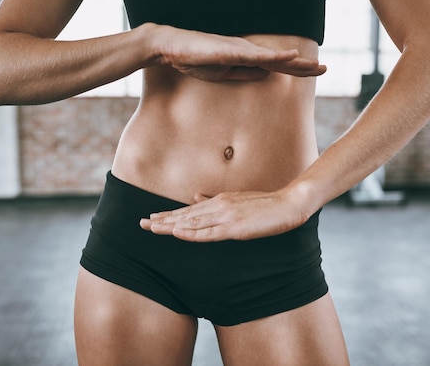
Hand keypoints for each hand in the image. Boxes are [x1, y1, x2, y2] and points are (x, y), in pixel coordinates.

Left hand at [139, 190, 310, 241]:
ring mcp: (225, 216)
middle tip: (141, 224)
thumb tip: (195, 197)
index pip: (189, 211)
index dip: (169, 215)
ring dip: (171, 226)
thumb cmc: (265, 204)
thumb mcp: (237, 199)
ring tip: (152, 228)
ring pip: (192, 223)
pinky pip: (208, 233)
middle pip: (185, 216)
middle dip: (163, 220)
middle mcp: (218, 206)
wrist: (288, 204)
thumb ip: (215, 199)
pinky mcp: (235, 227)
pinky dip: (191, 233)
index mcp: (218, 201)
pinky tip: (177, 233)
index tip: (152, 218)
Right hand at [152, 25, 326, 81]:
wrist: (172, 48)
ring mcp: (239, 49)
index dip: (296, 69)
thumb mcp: (225, 73)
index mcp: (246, 59)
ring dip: (295, 62)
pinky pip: (255, 55)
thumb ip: (245, 74)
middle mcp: (247, 51)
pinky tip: (288, 56)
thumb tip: (266, 76)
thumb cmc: (196, 59)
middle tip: (325, 70)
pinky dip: (273, 56)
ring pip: (273, 57)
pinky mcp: (230, 50)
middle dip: (303, 66)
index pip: (276, 65)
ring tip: (315, 66)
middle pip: (280, 60)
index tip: (315, 73)